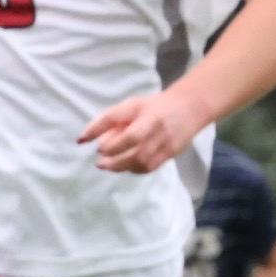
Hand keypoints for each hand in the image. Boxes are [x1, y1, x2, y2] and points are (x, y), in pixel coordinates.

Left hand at [78, 91, 207, 173]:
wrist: (189, 108)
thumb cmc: (153, 107)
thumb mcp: (131, 107)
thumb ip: (110, 121)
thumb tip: (85, 141)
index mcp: (140, 108)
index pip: (115, 116)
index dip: (98, 129)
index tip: (86, 142)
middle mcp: (154, 123)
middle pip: (131, 139)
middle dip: (112, 153)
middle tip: (100, 161)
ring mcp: (165, 139)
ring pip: (140, 158)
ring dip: (120, 165)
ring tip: (109, 166)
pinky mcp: (171, 152)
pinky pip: (149, 166)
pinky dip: (134, 170)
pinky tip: (127, 167)